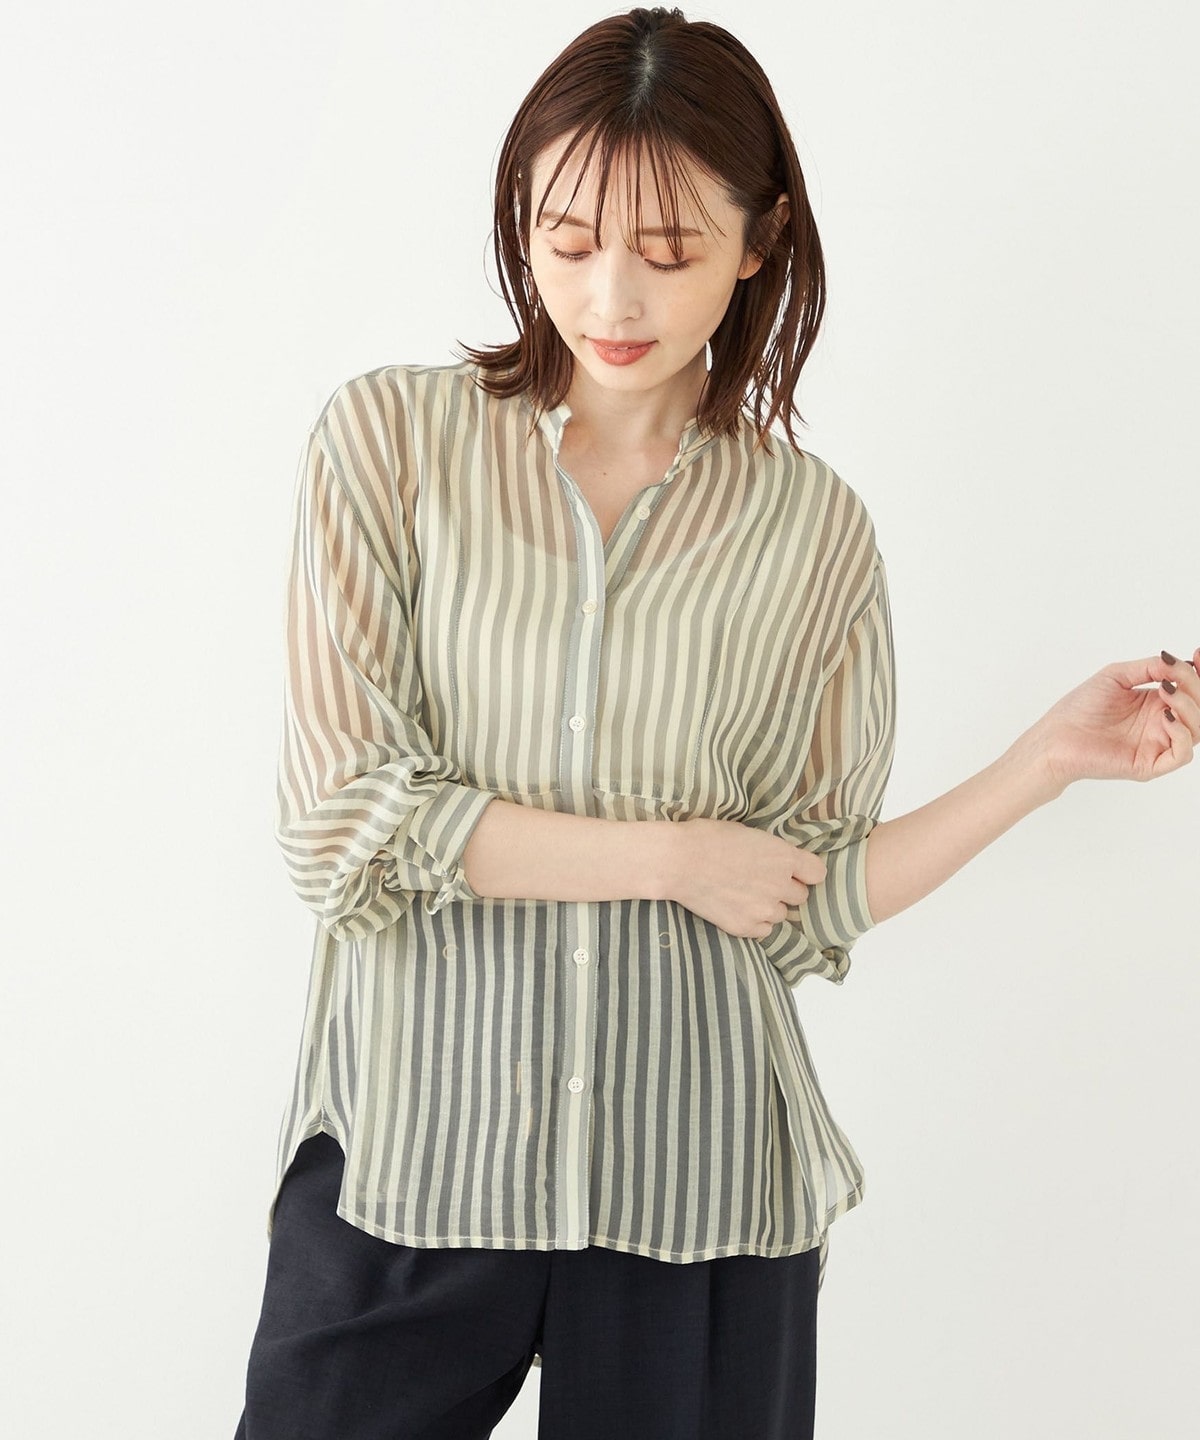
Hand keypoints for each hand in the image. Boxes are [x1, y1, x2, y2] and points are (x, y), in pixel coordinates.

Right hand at [666, 816, 828, 938]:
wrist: (679, 861)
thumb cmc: (708, 838)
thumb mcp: (747, 833)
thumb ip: (769, 852)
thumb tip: (772, 860)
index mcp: (784, 857)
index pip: (817, 873)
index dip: (806, 873)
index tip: (795, 872)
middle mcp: (780, 885)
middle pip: (801, 897)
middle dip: (785, 890)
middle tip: (762, 882)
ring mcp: (763, 909)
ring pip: (781, 915)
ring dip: (769, 906)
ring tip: (745, 895)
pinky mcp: (745, 927)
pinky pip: (763, 930)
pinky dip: (755, 922)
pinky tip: (737, 908)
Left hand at [1022, 646, 1198, 788]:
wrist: (1056, 736)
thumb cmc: (1080, 708)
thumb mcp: (1117, 676)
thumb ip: (1149, 667)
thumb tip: (1176, 662)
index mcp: (1156, 703)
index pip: (1191, 689)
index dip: (1198, 673)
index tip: (1197, 654)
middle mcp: (1162, 724)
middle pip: (1198, 707)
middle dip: (1194, 686)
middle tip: (1175, 675)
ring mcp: (1158, 745)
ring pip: (1197, 729)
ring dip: (1190, 707)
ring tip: (1167, 692)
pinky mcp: (1150, 765)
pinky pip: (1182, 753)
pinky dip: (1182, 733)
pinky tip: (1166, 717)